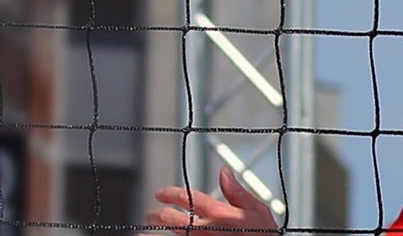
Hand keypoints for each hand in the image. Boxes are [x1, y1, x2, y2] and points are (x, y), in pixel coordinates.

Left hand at [142, 166, 280, 233]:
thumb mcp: (257, 210)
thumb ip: (237, 191)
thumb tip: (224, 172)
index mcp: (218, 213)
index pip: (187, 197)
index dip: (170, 194)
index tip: (160, 193)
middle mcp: (205, 229)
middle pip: (171, 220)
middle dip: (156, 216)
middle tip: (150, 216)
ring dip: (156, 234)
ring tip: (145, 233)